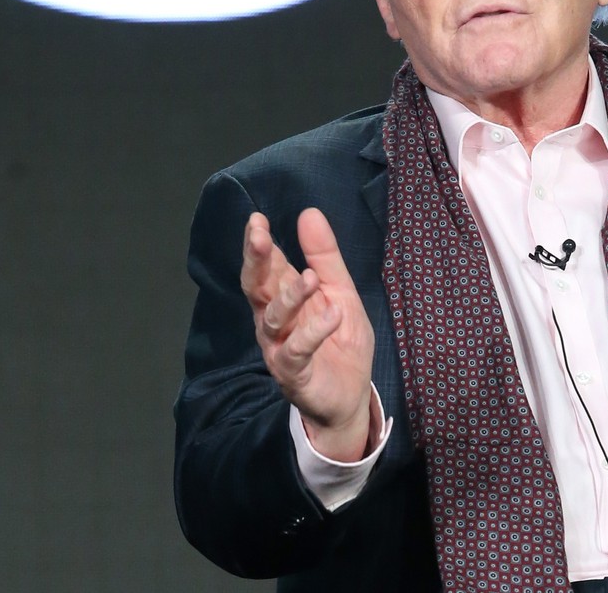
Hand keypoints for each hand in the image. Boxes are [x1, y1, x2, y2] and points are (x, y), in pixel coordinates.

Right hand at [241, 209, 374, 461]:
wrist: (351, 395)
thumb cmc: (340, 340)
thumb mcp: (340, 292)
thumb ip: (325, 257)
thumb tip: (308, 213)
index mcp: (283, 298)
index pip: (266, 267)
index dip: (260, 244)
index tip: (257, 219)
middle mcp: (273, 321)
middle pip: (257, 288)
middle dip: (255, 262)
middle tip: (257, 236)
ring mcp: (280, 348)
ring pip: (274, 319)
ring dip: (291, 297)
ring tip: (310, 278)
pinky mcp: (293, 373)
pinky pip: (298, 350)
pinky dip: (315, 332)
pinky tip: (333, 315)